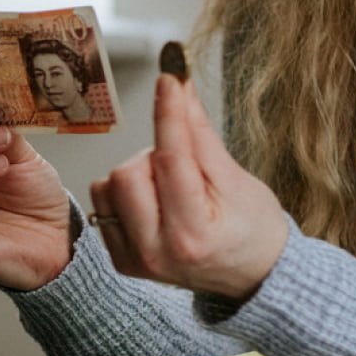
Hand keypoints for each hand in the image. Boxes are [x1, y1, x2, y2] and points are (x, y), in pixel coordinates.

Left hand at [88, 74, 288, 300]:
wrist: (253, 276)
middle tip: (183, 169)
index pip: (171, 159)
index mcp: (192, 234)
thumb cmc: (252, 229)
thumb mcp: (237, 179)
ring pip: (108, 185)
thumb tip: (180, 88)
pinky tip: (154, 204)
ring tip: (170, 189)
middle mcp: (156, 251)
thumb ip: (200, 134)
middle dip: (153, 158)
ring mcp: (134, 259)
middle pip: (128, 173)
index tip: (168, 79)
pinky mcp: (120, 260)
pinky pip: (102, 205)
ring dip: (136, 175)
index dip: (168, 113)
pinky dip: (124, 194)